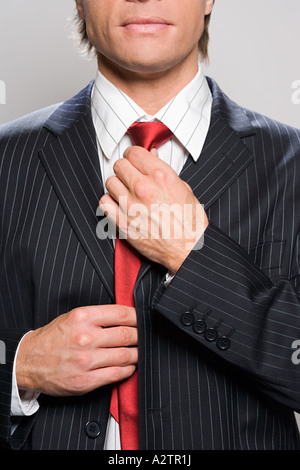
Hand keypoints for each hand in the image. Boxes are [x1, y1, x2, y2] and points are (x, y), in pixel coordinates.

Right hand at [16, 305, 137, 395]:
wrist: (28, 360)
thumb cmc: (53, 338)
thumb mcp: (72, 317)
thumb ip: (98, 316)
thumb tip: (126, 317)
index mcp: (82, 317)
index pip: (121, 314)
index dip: (138, 317)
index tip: (142, 319)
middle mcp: (85, 337)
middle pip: (128, 335)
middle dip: (140, 336)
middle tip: (143, 336)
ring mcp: (86, 360)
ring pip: (126, 355)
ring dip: (137, 354)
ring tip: (138, 351)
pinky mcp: (85, 381)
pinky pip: (117, 374)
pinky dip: (128, 369)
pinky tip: (128, 366)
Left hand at [99, 146, 208, 273]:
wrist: (189, 249)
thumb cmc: (190, 223)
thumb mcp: (184, 189)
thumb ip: (164, 171)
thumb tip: (152, 156)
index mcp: (161, 176)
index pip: (134, 153)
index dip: (133, 155)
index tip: (134, 161)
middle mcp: (144, 188)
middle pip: (120, 165)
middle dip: (125, 169)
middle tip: (130, 176)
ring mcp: (132, 205)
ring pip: (110, 182)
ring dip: (117, 185)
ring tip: (125, 192)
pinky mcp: (123, 223)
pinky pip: (104, 203)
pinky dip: (109, 202)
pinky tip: (117, 205)